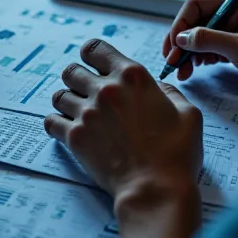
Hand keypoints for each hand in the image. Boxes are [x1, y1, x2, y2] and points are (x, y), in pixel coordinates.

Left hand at [44, 39, 202, 214]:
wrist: (156, 189)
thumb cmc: (176, 153)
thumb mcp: (188, 114)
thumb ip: (169, 92)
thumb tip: (157, 88)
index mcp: (132, 76)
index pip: (95, 48)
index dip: (91, 55)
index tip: (94, 64)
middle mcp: (105, 89)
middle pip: (71, 71)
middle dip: (77, 79)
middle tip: (87, 93)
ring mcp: (87, 113)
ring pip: (59, 95)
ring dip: (67, 102)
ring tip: (78, 113)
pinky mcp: (75, 137)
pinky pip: (50, 121)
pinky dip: (56, 123)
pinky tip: (66, 129)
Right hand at [162, 0, 237, 109]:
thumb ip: (210, 40)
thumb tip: (181, 37)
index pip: (198, 5)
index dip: (181, 23)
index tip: (173, 44)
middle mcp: (234, 14)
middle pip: (196, 21)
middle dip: (180, 40)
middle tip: (170, 60)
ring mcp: (234, 30)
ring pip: (199, 36)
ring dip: (186, 52)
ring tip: (181, 70)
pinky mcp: (234, 46)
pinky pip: (208, 48)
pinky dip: (197, 58)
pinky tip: (192, 69)